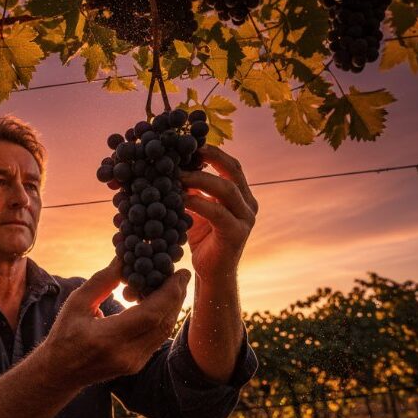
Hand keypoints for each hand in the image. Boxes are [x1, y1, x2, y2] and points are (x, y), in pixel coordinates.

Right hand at [41, 257, 190, 390]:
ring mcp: (134, 363)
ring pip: (164, 331)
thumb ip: (102, 281)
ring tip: (173, 285)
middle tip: (180, 275)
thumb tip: (125, 258)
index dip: (169, 292)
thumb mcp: (77, 303)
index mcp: (107, 338)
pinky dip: (163, 317)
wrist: (61, 372)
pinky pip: (158, 338)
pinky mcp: (138, 365)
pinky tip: (160, 302)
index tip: (178, 272)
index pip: (150, 315)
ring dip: (172, 307)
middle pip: (163, 323)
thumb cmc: (65, 334)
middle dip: (176, 296)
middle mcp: (125, 354)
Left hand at [178, 146, 258, 281]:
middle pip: (233, 170)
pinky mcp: (237, 234)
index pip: (230, 165)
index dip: (213, 152)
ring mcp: (245, 218)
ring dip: (200, 178)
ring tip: (176, 174)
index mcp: (241, 195)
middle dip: (210, 157)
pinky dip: (197, 202)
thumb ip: (191, 189)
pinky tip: (179, 199)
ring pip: (226, 189)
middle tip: (186, 150)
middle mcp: (248, 203)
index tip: (189, 142)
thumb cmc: (201, 240)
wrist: (212, 274)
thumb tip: (169, 165)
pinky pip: (217, 212)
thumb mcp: (195, 209)